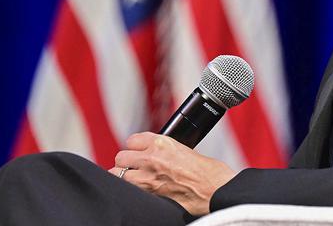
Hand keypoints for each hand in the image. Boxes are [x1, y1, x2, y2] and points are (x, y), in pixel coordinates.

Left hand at [110, 132, 235, 215]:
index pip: (132, 140)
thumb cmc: (207, 171)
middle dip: (125, 161)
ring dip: (124, 175)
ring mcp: (148, 176)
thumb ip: (165, 150)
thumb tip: (154, 153)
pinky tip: (140, 188)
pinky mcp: (148, 193)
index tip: (138, 149)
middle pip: (121, 156)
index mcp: (162, 142)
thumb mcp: (185, 150)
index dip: (135, 146)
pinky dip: (131, 189)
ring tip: (134, 177)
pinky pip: (128, 189)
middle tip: (134, 165)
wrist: (214, 188)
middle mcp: (152, 157)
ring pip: (118, 173)